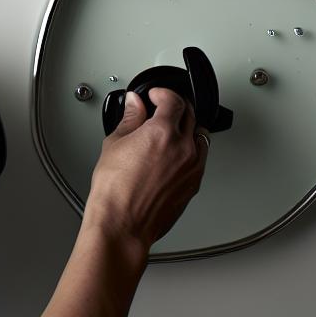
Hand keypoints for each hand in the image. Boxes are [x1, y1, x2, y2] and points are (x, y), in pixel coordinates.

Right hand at [84, 89, 208, 248]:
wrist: (123, 223)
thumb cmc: (115, 191)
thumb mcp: (115, 144)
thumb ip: (129, 119)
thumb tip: (134, 105)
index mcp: (163, 132)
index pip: (174, 100)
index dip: (163, 93)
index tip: (155, 95)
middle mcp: (183, 148)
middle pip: (191, 114)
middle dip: (176, 106)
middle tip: (162, 107)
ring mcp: (192, 167)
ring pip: (200, 136)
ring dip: (188, 128)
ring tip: (170, 129)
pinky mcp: (194, 184)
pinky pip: (200, 157)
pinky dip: (190, 149)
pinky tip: (174, 152)